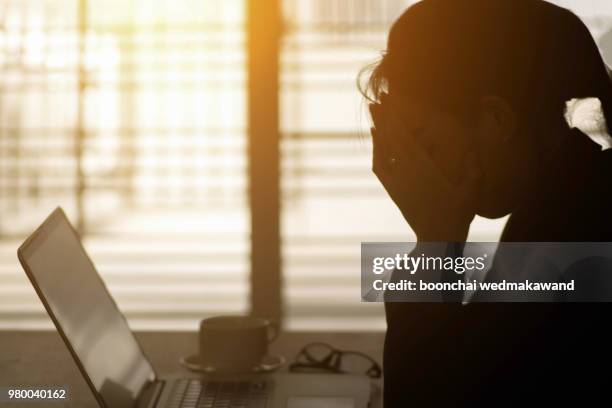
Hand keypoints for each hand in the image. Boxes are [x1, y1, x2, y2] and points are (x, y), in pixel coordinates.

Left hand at [370, 105, 480, 241]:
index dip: (397, 119)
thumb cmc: (458, 214)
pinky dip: (376, 150)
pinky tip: (376, 139)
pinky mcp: (393, 191)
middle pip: (390, 141)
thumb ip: (473, 166)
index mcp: (424, 171)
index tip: (393, 101)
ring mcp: (397, 183)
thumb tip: (473, 143)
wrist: (437, 240)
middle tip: (378, 97)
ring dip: (377, 130)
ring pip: (382, 152)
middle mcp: (406, 175)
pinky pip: (380, 167)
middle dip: (384, 117)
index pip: (406, 139)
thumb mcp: (473, 190)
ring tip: (374, 111)